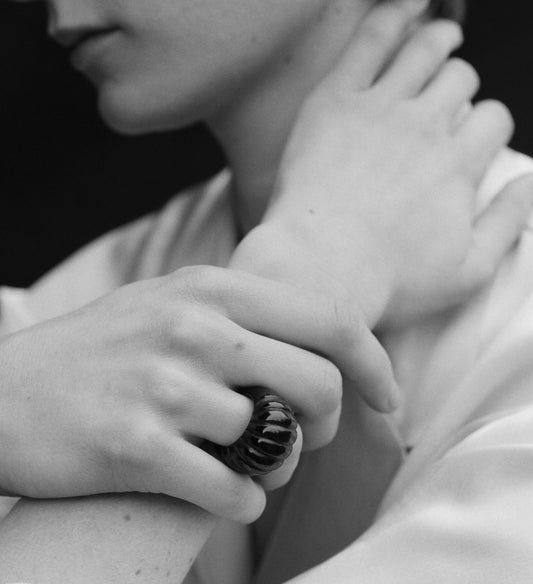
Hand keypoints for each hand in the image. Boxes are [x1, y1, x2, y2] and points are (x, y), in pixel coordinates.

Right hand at [0, 266, 396, 520]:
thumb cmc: (97, 358)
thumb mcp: (168, 306)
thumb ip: (241, 318)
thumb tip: (325, 353)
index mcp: (209, 288)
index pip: (331, 320)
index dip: (375, 366)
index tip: (387, 400)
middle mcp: (192, 328)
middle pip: (318, 386)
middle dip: (325, 426)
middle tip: (299, 440)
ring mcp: (164, 387)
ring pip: (277, 445)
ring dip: (275, 469)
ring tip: (244, 466)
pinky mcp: (136, 447)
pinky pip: (235, 491)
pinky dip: (243, 502)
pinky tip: (222, 493)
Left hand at [234, 0, 532, 327]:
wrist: (318, 273)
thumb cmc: (390, 283)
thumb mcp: (468, 271)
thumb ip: (507, 223)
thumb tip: (528, 184)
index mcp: (459, 164)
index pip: (493, 119)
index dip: (488, 126)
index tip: (474, 141)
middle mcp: (425, 126)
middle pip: (461, 80)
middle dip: (461, 88)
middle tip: (448, 100)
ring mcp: (379, 108)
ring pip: (425, 50)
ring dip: (441, 39)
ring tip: (443, 38)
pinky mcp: (334, 101)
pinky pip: (370, 39)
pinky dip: (394, 13)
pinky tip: (409, 5)